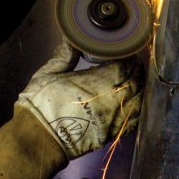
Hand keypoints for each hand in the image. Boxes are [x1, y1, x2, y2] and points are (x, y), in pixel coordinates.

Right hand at [16, 41, 142, 159]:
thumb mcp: (48, 73)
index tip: (125, 53)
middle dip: (136, 71)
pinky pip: (133, 120)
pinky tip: (134, 101)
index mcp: (94, 83)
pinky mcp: (111, 134)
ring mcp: (112, 120)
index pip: (123, 67)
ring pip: (138, 101)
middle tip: (133, 63)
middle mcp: (108, 102)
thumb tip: (72, 40)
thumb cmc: (40, 105)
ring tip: (136, 80)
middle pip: (135, 82)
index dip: (127, 58)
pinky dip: (137, 108)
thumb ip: (65, 55)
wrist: (38, 139)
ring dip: (140, 88)